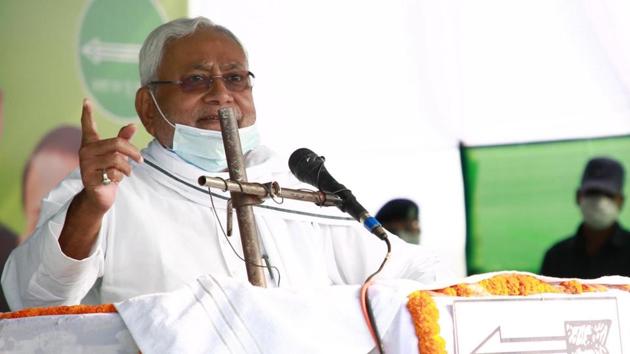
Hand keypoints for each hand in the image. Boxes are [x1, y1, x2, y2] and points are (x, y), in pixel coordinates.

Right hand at [79, 99, 142, 213]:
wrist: (98, 197)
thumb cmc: (107, 173)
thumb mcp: (117, 156)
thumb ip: (123, 141)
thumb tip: (133, 125)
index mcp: (91, 145)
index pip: (88, 127)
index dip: (87, 114)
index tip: (86, 100)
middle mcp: (85, 152)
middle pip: (116, 144)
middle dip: (133, 152)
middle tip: (141, 160)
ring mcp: (86, 165)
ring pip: (117, 159)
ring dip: (127, 168)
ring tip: (126, 173)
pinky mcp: (89, 178)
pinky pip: (113, 173)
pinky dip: (120, 177)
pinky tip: (116, 180)